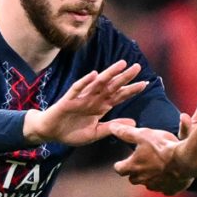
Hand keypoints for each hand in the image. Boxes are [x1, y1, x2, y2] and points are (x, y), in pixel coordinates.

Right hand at [25, 60, 148, 146]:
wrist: (50, 133)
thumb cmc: (71, 132)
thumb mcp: (95, 133)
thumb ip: (112, 127)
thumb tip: (133, 122)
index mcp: (100, 107)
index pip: (119, 96)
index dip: (131, 90)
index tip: (145, 83)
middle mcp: (93, 99)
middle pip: (112, 86)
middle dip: (124, 77)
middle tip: (138, 67)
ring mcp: (81, 98)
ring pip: (98, 83)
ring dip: (109, 73)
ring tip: (121, 64)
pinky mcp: (68, 100)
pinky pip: (77, 89)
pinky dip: (85, 81)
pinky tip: (94, 74)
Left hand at [108, 124, 193, 193]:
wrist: (186, 160)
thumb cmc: (163, 147)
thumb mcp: (143, 135)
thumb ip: (126, 133)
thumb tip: (112, 127)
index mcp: (133, 167)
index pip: (119, 169)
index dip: (120, 164)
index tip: (123, 162)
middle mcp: (142, 179)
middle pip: (133, 178)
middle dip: (135, 172)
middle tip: (142, 163)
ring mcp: (156, 186)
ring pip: (148, 184)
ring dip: (150, 177)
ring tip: (157, 167)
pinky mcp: (169, 190)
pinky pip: (164, 189)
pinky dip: (165, 183)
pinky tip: (170, 175)